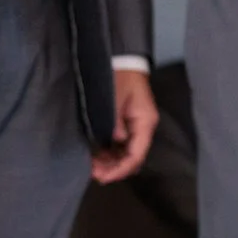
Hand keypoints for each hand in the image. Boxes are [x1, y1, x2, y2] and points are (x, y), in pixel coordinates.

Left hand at [91, 68, 157, 183]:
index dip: (120, 169)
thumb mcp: (114, 98)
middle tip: (93, 173)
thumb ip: (114, 122)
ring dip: (112, 162)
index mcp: (145, 122)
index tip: (102, 177)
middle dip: (114, 168)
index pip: (136, 155)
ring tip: (93, 166)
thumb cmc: (120, 76)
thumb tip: (114, 141)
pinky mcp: (128, 124)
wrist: (123, 60)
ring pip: (127, 153)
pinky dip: (111, 153)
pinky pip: (122, 145)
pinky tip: (97, 156)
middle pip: (133, 157)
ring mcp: (136, 126)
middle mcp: (143, 127)